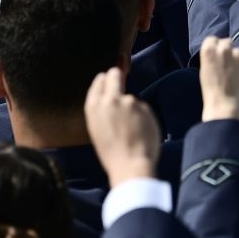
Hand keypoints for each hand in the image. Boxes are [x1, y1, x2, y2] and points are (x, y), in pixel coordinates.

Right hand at [83, 68, 163, 189]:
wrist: (131, 164)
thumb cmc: (112, 154)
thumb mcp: (98, 130)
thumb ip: (103, 112)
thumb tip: (112, 99)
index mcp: (94, 107)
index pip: (98, 84)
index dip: (103, 80)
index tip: (105, 77)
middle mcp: (110, 100)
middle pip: (114, 76)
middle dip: (116, 75)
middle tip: (118, 73)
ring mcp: (129, 102)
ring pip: (131, 100)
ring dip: (132, 109)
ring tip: (131, 131)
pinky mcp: (144, 107)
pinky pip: (143, 110)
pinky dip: (143, 117)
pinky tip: (141, 132)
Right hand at [197, 36, 238, 121]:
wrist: (226, 107)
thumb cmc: (212, 92)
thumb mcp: (205, 70)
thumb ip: (212, 56)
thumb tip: (220, 49)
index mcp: (209, 50)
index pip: (212, 39)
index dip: (215, 48)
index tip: (218, 57)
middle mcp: (224, 48)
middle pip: (227, 42)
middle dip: (228, 51)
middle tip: (228, 67)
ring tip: (237, 76)